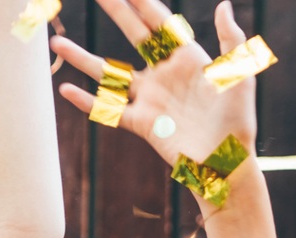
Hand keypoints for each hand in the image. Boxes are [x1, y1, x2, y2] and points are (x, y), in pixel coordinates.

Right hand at [52, 0, 256, 168]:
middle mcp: (165, 74)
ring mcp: (151, 98)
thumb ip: (232, 40)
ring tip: (56, 45)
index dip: (142, 2)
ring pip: (110, 74)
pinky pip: (109, 111)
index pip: (160, 23)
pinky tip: (66, 90)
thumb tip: (224, 4)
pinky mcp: (142, 123)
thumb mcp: (238, 77)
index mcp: (189, 59)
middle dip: (115, 11)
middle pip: (134, 35)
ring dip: (83, 59)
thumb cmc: (238, 121)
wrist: (227, 165)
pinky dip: (87, 102)